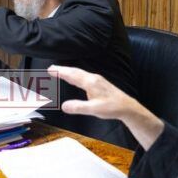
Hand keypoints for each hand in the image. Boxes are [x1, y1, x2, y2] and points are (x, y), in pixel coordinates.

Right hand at [48, 65, 164, 149]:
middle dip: (62, 69)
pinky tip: (75, 77)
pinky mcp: (99, 82)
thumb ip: (79, 107)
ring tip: (60, 71)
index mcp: (90, 83)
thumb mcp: (94, 110)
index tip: (50, 69)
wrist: (127, 107)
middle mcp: (93, 78)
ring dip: (69, 71)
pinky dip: (75, 74)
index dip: (60, 72)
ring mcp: (97, 79)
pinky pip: (83, 75)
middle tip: (51, 68)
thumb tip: (64, 106)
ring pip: (79, 73)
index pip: (72, 75)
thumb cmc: (112, 108)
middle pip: (75, 71)